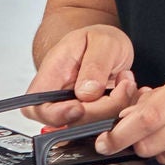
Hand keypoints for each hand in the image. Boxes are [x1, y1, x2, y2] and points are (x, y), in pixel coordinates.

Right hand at [22, 24, 137, 126]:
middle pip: (69, 122)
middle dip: (101, 109)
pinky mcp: (92, 115)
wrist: (107, 44)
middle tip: (123, 85)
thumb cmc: (98, 39)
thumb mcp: (103, 42)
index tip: (80, 107)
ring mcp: (75, 108)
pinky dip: (121, 110)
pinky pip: (105, 122)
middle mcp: (59, 97)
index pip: (38, 108)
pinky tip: (126, 90)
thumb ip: (94, 66)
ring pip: (91, 125)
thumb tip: (85, 94)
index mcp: (51, 76)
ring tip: (126, 81)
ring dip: (116, 107)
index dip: (57, 115)